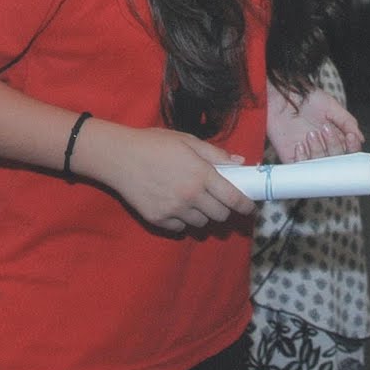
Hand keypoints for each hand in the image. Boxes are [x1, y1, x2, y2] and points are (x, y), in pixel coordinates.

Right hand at [75, 120, 254, 231]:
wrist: (119, 157)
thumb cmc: (155, 144)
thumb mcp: (188, 141)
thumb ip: (216, 154)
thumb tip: (240, 162)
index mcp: (201, 174)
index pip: (233, 198)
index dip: (245, 205)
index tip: (250, 208)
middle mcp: (190, 196)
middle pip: (220, 215)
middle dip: (225, 209)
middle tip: (221, 200)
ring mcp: (174, 210)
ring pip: (202, 223)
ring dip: (205, 215)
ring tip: (197, 201)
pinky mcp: (158, 220)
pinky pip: (181, 228)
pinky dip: (184, 220)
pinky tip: (178, 206)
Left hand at [267, 83, 363, 162]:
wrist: (280, 95)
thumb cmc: (305, 97)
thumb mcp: (331, 106)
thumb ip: (346, 122)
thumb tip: (360, 138)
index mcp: (335, 136)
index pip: (348, 150)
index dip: (352, 148)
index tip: (351, 137)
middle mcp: (323, 147)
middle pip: (336, 160)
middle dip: (334, 147)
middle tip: (326, 130)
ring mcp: (307, 153)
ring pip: (320, 166)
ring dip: (318, 151)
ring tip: (311, 134)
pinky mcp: (291, 157)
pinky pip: (301, 168)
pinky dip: (303, 159)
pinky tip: (300, 145)